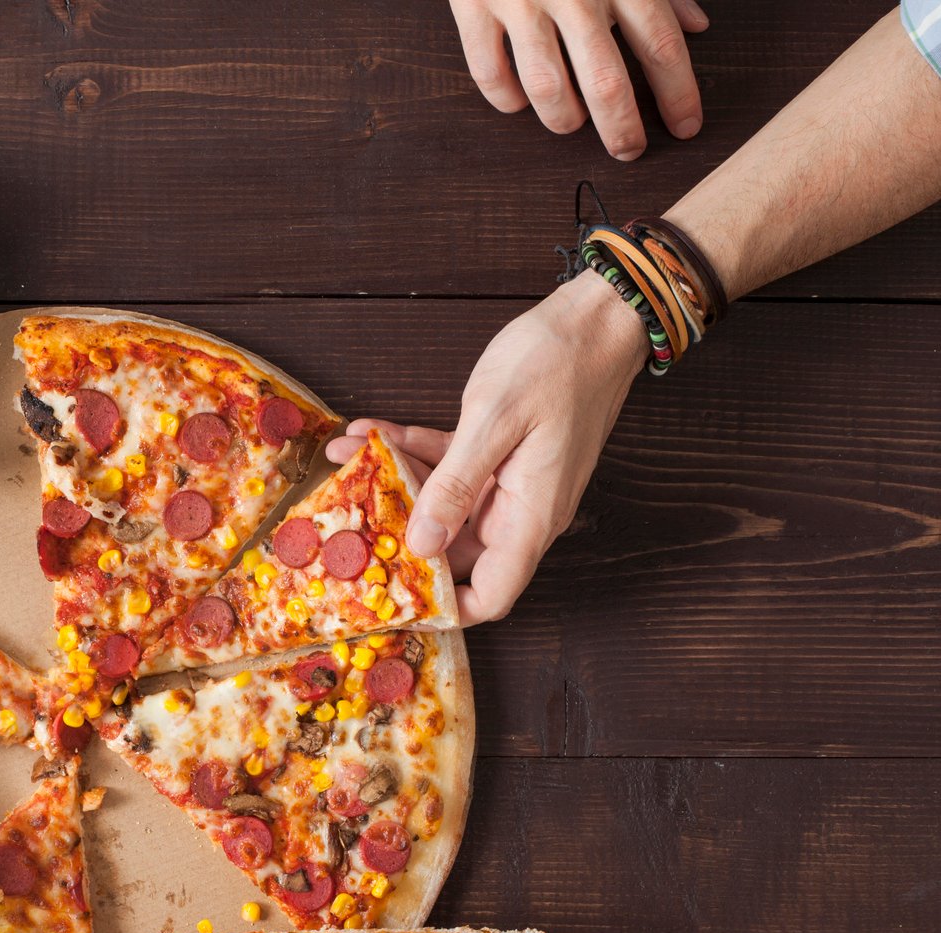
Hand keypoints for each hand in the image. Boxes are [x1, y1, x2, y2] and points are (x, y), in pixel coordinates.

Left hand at [331, 273, 644, 623]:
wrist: (597, 317)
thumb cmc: (557, 362)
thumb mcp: (495, 422)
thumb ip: (456, 485)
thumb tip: (424, 543)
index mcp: (530, 516)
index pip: (491, 594)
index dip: (446, 608)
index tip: (394, 600)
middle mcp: (521, 509)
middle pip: (454, 550)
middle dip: (398, 535)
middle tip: (346, 519)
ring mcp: (510, 482)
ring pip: (443, 503)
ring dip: (395, 482)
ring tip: (344, 458)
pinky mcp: (498, 453)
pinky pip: (450, 466)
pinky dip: (413, 451)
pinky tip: (371, 432)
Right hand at [450, 0, 706, 158]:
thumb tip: (696, 27)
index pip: (661, 45)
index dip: (679, 94)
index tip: (687, 127)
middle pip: (606, 81)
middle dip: (622, 129)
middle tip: (629, 150)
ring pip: (546, 88)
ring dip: (563, 119)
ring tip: (572, 123)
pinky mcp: (474, 5)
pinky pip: (489, 72)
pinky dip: (506, 98)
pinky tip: (519, 102)